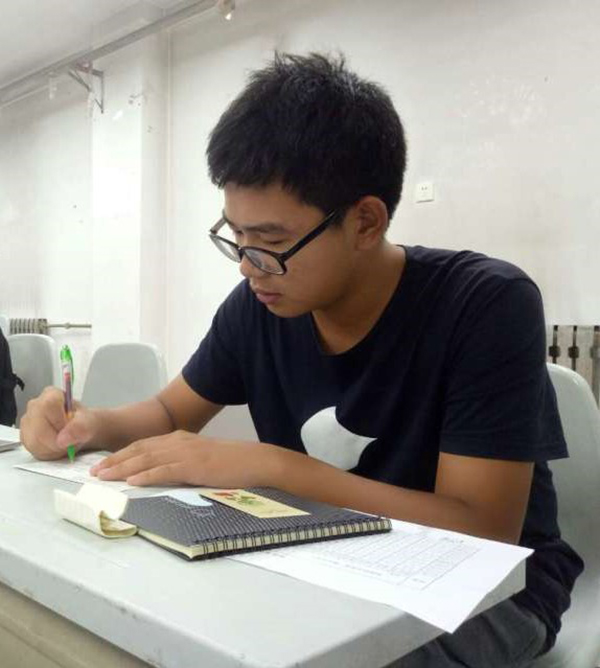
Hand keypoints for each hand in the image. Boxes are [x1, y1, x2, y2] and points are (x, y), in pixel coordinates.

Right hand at [20, 387, 98, 460]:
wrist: (80, 430)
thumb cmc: (84, 422)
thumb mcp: (90, 422)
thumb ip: (81, 427)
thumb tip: (64, 438)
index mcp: (51, 395)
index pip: (48, 405)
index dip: (59, 422)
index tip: (69, 430)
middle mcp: (35, 406)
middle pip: (38, 428)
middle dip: (57, 440)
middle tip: (70, 440)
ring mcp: (27, 422)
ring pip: (34, 442)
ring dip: (54, 448)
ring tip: (65, 442)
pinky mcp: (25, 437)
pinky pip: (33, 450)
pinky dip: (48, 453)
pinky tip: (57, 447)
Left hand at [89, 430, 282, 487]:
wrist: (254, 461)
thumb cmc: (230, 464)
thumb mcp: (200, 459)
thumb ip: (180, 463)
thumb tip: (159, 476)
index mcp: (180, 439)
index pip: (144, 445)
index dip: (122, 454)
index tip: (104, 464)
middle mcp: (179, 441)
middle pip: (139, 449)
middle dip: (115, 460)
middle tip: (95, 471)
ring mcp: (186, 452)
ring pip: (147, 458)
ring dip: (123, 468)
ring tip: (104, 476)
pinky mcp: (194, 465)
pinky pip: (165, 470)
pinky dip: (146, 474)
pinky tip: (132, 480)